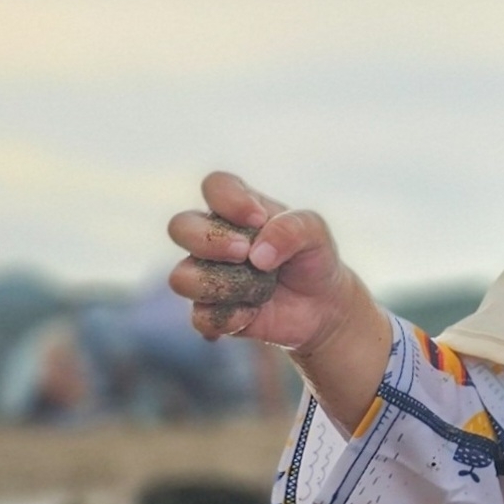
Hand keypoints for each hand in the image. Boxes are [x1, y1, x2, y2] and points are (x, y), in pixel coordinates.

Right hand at [166, 172, 391, 423]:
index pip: (215, 186)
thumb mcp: (316, 233)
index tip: (260, 219)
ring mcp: (207, 275)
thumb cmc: (312, 258)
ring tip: (259, 288)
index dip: (231, 200)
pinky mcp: (211, 312)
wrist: (323, 305)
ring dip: (222, 284)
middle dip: (211, 241)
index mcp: (237, 209)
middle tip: (246, 252)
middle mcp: (213, 238)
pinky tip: (253, 313)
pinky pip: (201, 317)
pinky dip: (229, 317)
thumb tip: (257, 255)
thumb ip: (291, 229)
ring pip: (182, 277)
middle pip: (180, 227)